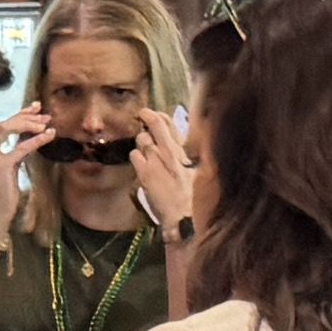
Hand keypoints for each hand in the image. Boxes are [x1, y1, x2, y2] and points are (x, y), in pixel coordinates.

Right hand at [0, 111, 44, 227]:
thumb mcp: (0, 175)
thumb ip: (7, 158)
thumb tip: (24, 143)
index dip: (16, 117)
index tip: (33, 110)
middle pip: (2, 125)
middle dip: (24, 116)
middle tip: (43, 113)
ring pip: (8, 129)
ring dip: (29, 123)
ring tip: (46, 122)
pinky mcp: (1, 166)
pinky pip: (21, 147)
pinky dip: (37, 139)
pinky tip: (50, 135)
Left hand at [125, 109, 200, 239]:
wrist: (184, 216)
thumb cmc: (193, 198)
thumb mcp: (197, 172)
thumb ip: (189, 157)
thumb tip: (185, 147)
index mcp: (185, 150)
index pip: (171, 124)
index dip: (160, 116)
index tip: (153, 114)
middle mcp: (170, 151)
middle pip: (155, 124)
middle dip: (146, 116)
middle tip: (141, 115)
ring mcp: (156, 160)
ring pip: (142, 139)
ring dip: (141, 143)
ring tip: (145, 153)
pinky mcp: (145, 172)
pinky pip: (134, 155)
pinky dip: (136, 158)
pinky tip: (141, 166)